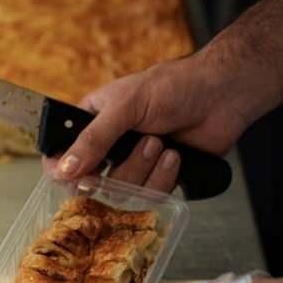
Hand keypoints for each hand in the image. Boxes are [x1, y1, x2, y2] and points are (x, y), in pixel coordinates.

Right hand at [45, 52, 253, 191]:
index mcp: (92, 120)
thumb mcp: (126, 106)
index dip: (62, 169)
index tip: (72, 177)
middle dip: (119, 167)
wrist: (221, 95)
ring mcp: (134, 163)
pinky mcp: (158, 178)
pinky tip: (175, 155)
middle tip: (137, 148)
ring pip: (122, 191)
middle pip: (92, 181)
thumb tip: (64, 168)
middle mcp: (109, 145)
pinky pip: (149, 196)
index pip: (61, 153)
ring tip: (161, 142)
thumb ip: (93, 139)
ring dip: (144, 168)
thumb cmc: (173, 86)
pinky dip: (163, 178)